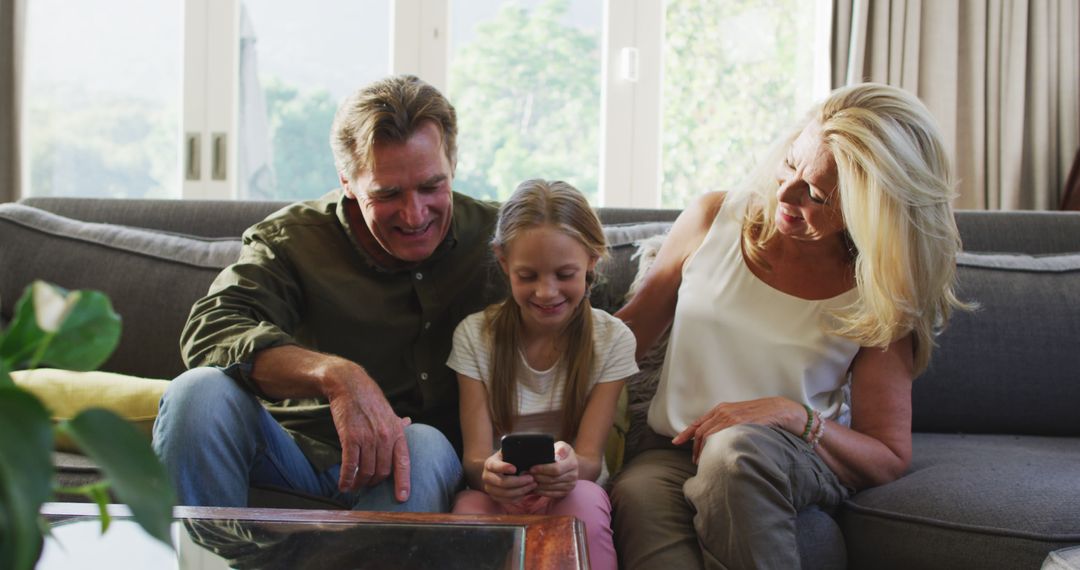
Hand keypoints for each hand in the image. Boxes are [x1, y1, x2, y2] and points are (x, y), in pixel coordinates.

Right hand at [321, 359, 410, 501]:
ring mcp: (368, 438)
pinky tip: (343, 485)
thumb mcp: (388, 411)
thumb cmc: (369, 400)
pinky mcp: (350, 438)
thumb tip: (408, 423)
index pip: (403, 462)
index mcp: (397, 433)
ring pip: (366, 471)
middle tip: (367, 485)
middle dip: (374, 482)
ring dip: (359, 483)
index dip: (403, 482)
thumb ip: (397, 423)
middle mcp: (384, 437)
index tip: (402, 498)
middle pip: (382, 471)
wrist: (350, 386)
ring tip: (354, 486)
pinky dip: (346, 478)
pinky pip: (350, 466)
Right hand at [481, 450, 537, 504]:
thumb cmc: (505, 460)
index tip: (515, 468)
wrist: (495, 471)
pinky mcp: (494, 497)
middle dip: (519, 482)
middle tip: (531, 478)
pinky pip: (507, 501)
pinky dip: (518, 497)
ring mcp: (489, 488)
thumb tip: (527, 452)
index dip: (504, 467)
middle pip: (502, 482)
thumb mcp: (507, 453)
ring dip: (521, 490)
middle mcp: (487, 477)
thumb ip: (514, 452)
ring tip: (532, 485)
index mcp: (490, 464)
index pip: (494, 466)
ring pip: (505, 494)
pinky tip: (526, 492)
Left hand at [529, 441, 578, 498]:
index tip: (532, 468)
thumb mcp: (563, 446)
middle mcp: (573, 476)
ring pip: (551, 488)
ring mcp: (570, 485)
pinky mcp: (566, 492)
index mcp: (572, 463)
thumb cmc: (563, 453)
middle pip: (552, 479)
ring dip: (538, 485)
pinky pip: (552, 494)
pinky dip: (542, 492)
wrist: (572, 464)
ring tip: (528, 481)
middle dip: (538, 477)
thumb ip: (560, 449)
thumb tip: (556, 455)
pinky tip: (534, 488)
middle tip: (527, 475)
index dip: (543, 469)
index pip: (556, 469)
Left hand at [671, 397, 804, 463]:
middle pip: (701, 432)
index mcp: (721, 409)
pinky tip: (716, 456)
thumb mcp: (739, 416)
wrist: (780, 410)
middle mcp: (723, 411)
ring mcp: (731, 417)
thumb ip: (726, 424)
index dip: (686, 433)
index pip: (699, 423)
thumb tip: (716, 440)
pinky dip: (717, 448)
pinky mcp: (741, 423)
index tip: (676, 442)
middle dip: (695, 448)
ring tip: (705, 463)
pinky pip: (723, 437)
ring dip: (704, 451)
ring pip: (710, 436)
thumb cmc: (761, 415)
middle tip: (695, 462)